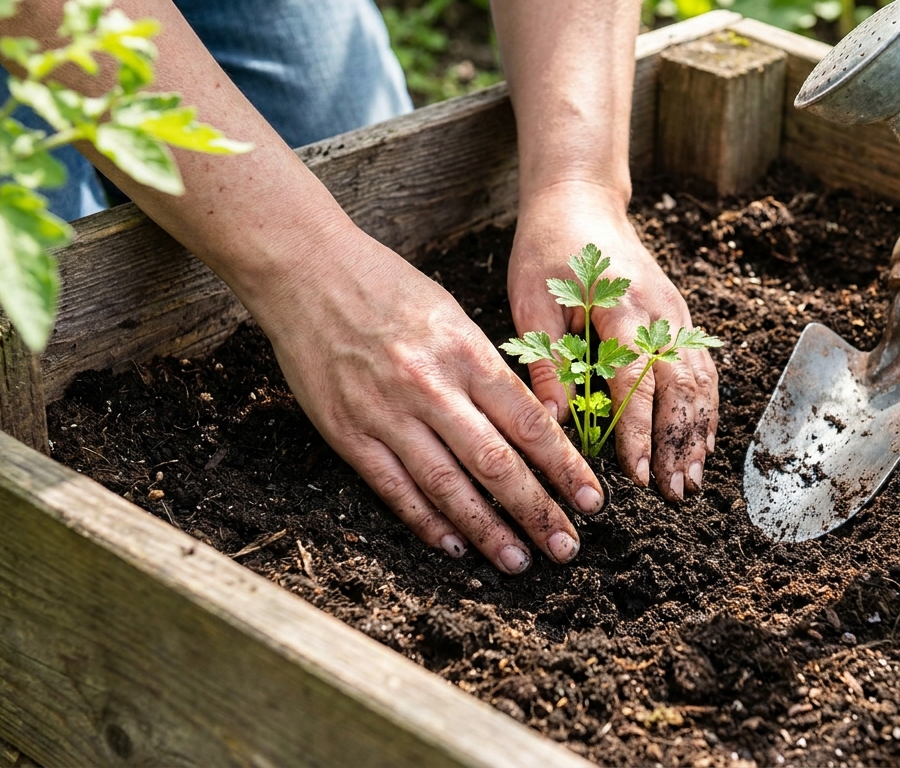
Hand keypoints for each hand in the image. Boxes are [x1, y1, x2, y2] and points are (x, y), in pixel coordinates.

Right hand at [244, 226, 603, 574]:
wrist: (306, 271)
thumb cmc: (388, 288)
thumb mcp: (452, 317)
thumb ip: (487, 372)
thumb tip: (531, 428)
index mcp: (466, 352)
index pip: (529, 422)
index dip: (565, 467)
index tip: (592, 500)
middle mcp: (431, 387)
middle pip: (496, 463)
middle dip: (537, 510)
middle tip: (567, 547)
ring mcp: (387, 414)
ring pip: (448, 486)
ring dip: (488, 530)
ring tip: (519, 561)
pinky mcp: (348, 433)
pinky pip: (395, 489)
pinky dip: (428, 523)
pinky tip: (456, 547)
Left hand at [508, 182, 718, 500]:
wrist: (582, 199)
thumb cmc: (549, 249)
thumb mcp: (532, 299)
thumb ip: (546, 358)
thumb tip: (553, 420)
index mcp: (622, 307)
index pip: (636, 380)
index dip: (637, 431)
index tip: (635, 474)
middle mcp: (661, 312)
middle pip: (680, 388)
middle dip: (677, 444)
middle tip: (674, 493)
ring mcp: (678, 314)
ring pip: (699, 383)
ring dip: (697, 434)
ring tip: (690, 480)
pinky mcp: (681, 318)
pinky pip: (702, 370)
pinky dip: (704, 410)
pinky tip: (700, 443)